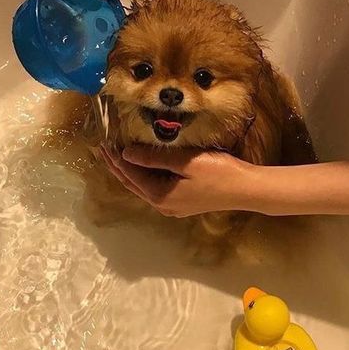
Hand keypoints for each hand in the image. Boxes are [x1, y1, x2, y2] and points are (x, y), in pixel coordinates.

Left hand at [100, 145, 251, 216]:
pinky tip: (141, 167)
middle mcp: (162, 205)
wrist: (246, 189)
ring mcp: (172, 206)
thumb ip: (153, 158)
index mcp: (160, 196)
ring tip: (116, 157)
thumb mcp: (184, 162)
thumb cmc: (218, 173)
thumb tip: (127, 154)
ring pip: (143, 187)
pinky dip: (144, 176)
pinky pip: (155, 188)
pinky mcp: (182, 202)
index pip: (131, 175)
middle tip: (102, 150)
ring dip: (129, 172)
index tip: (105, 143)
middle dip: (117, 167)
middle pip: (133, 184)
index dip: (117, 159)